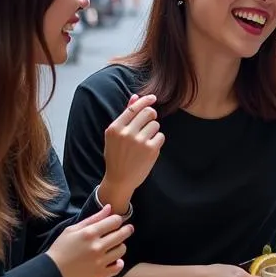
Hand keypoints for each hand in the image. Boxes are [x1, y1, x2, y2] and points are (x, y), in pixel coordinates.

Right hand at [47, 207, 133, 276]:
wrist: (52, 273)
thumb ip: (93, 218)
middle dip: (126, 230)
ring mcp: (100, 261)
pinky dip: (118, 263)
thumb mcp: (72, 230)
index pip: (115, 221)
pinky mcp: (100, 274)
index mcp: (89, 233)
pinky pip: (118, 267)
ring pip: (122, 250)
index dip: (117, 220)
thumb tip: (109, 207)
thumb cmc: (60, 249)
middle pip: (122, 234)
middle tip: (126, 230)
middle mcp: (97, 246)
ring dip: (120, 246)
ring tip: (114, 246)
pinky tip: (113, 260)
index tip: (116, 222)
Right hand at [100, 93, 164, 209]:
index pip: (133, 108)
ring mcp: (139, 142)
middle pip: (148, 113)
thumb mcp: (115, 135)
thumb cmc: (116, 155)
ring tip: (145, 140)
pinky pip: (160, 136)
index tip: (153, 97)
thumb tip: (135, 97)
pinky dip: (157, 141)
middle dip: (151, 115)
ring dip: (153, 130)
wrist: (119, 179)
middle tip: (149, 122)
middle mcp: (126, 133)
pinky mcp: (150, 150)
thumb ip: (125, 116)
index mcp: (115, 128)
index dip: (145, 100)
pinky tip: (149, 148)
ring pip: (155, 124)